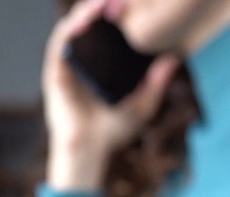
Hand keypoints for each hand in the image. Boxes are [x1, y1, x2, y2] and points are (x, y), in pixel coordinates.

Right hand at [42, 0, 178, 190]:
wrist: (89, 150)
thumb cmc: (113, 131)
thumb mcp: (142, 105)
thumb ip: (156, 84)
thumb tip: (173, 60)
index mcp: (104, 64)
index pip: (110, 31)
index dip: (119, 14)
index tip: (135, 4)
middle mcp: (85, 59)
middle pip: (92, 22)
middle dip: (104, 6)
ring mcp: (69, 63)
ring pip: (76, 26)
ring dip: (87, 10)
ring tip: (104, 1)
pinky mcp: (56, 70)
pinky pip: (61, 42)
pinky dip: (71, 27)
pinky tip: (85, 20)